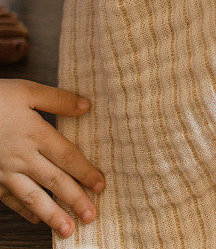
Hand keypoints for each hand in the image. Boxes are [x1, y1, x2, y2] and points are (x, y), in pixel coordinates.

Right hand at [0, 79, 104, 238]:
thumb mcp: (27, 90)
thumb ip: (57, 99)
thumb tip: (86, 106)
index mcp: (35, 133)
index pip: (67, 157)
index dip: (85, 172)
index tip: (101, 185)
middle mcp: (23, 156)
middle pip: (54, 180)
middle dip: (74, 199)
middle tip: (91, 216)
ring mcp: (5, 170)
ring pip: (33, 196)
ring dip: (52, 214)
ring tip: (68, 230)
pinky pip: (10, 199)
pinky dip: (23, 210)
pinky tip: (36, 218)